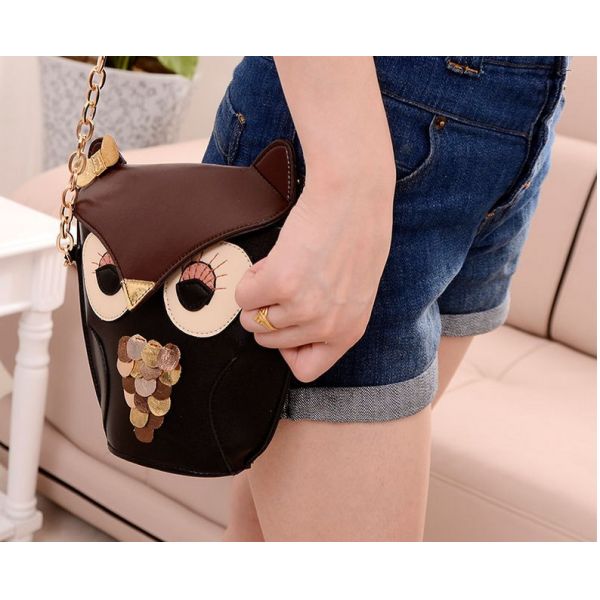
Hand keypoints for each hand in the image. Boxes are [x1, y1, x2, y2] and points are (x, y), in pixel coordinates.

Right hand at [236, 172, 394, 381]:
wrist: (353, 195)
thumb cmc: (358, 235)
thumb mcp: (355, 291)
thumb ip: (330, 317)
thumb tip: (290, 328)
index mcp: (349, 331)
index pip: (306, 370)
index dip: (289, 348)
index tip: (289, 325)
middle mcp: (326, 326)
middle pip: (269, 342)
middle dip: (269, 313)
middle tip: (285, 284)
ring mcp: (302, 307)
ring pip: (252, 320)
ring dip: (258, 295)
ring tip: (281, 268)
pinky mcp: (280, 282)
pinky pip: (243, 295)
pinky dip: (249, 277)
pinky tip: (273, 259)